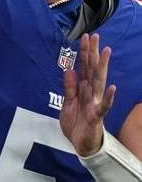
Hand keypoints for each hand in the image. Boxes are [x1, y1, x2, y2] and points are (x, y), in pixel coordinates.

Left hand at [60, 33, 116, 155]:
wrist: (80, 145)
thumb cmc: (76, 123)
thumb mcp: (67, 103)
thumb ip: (69, 87)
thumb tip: (69, 69)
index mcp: (83, 90)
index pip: (84, 67)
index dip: (84, 53)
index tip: (85, 37)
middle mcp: (91, 93)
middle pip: (92, 69)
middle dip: (92, 53)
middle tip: (94, 36)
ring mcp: (95, 103)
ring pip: (99, 82)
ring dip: (102, 67)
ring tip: (106, 52)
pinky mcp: (96, 116)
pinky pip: (103, 106)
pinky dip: (108, 97)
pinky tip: (113, 88)